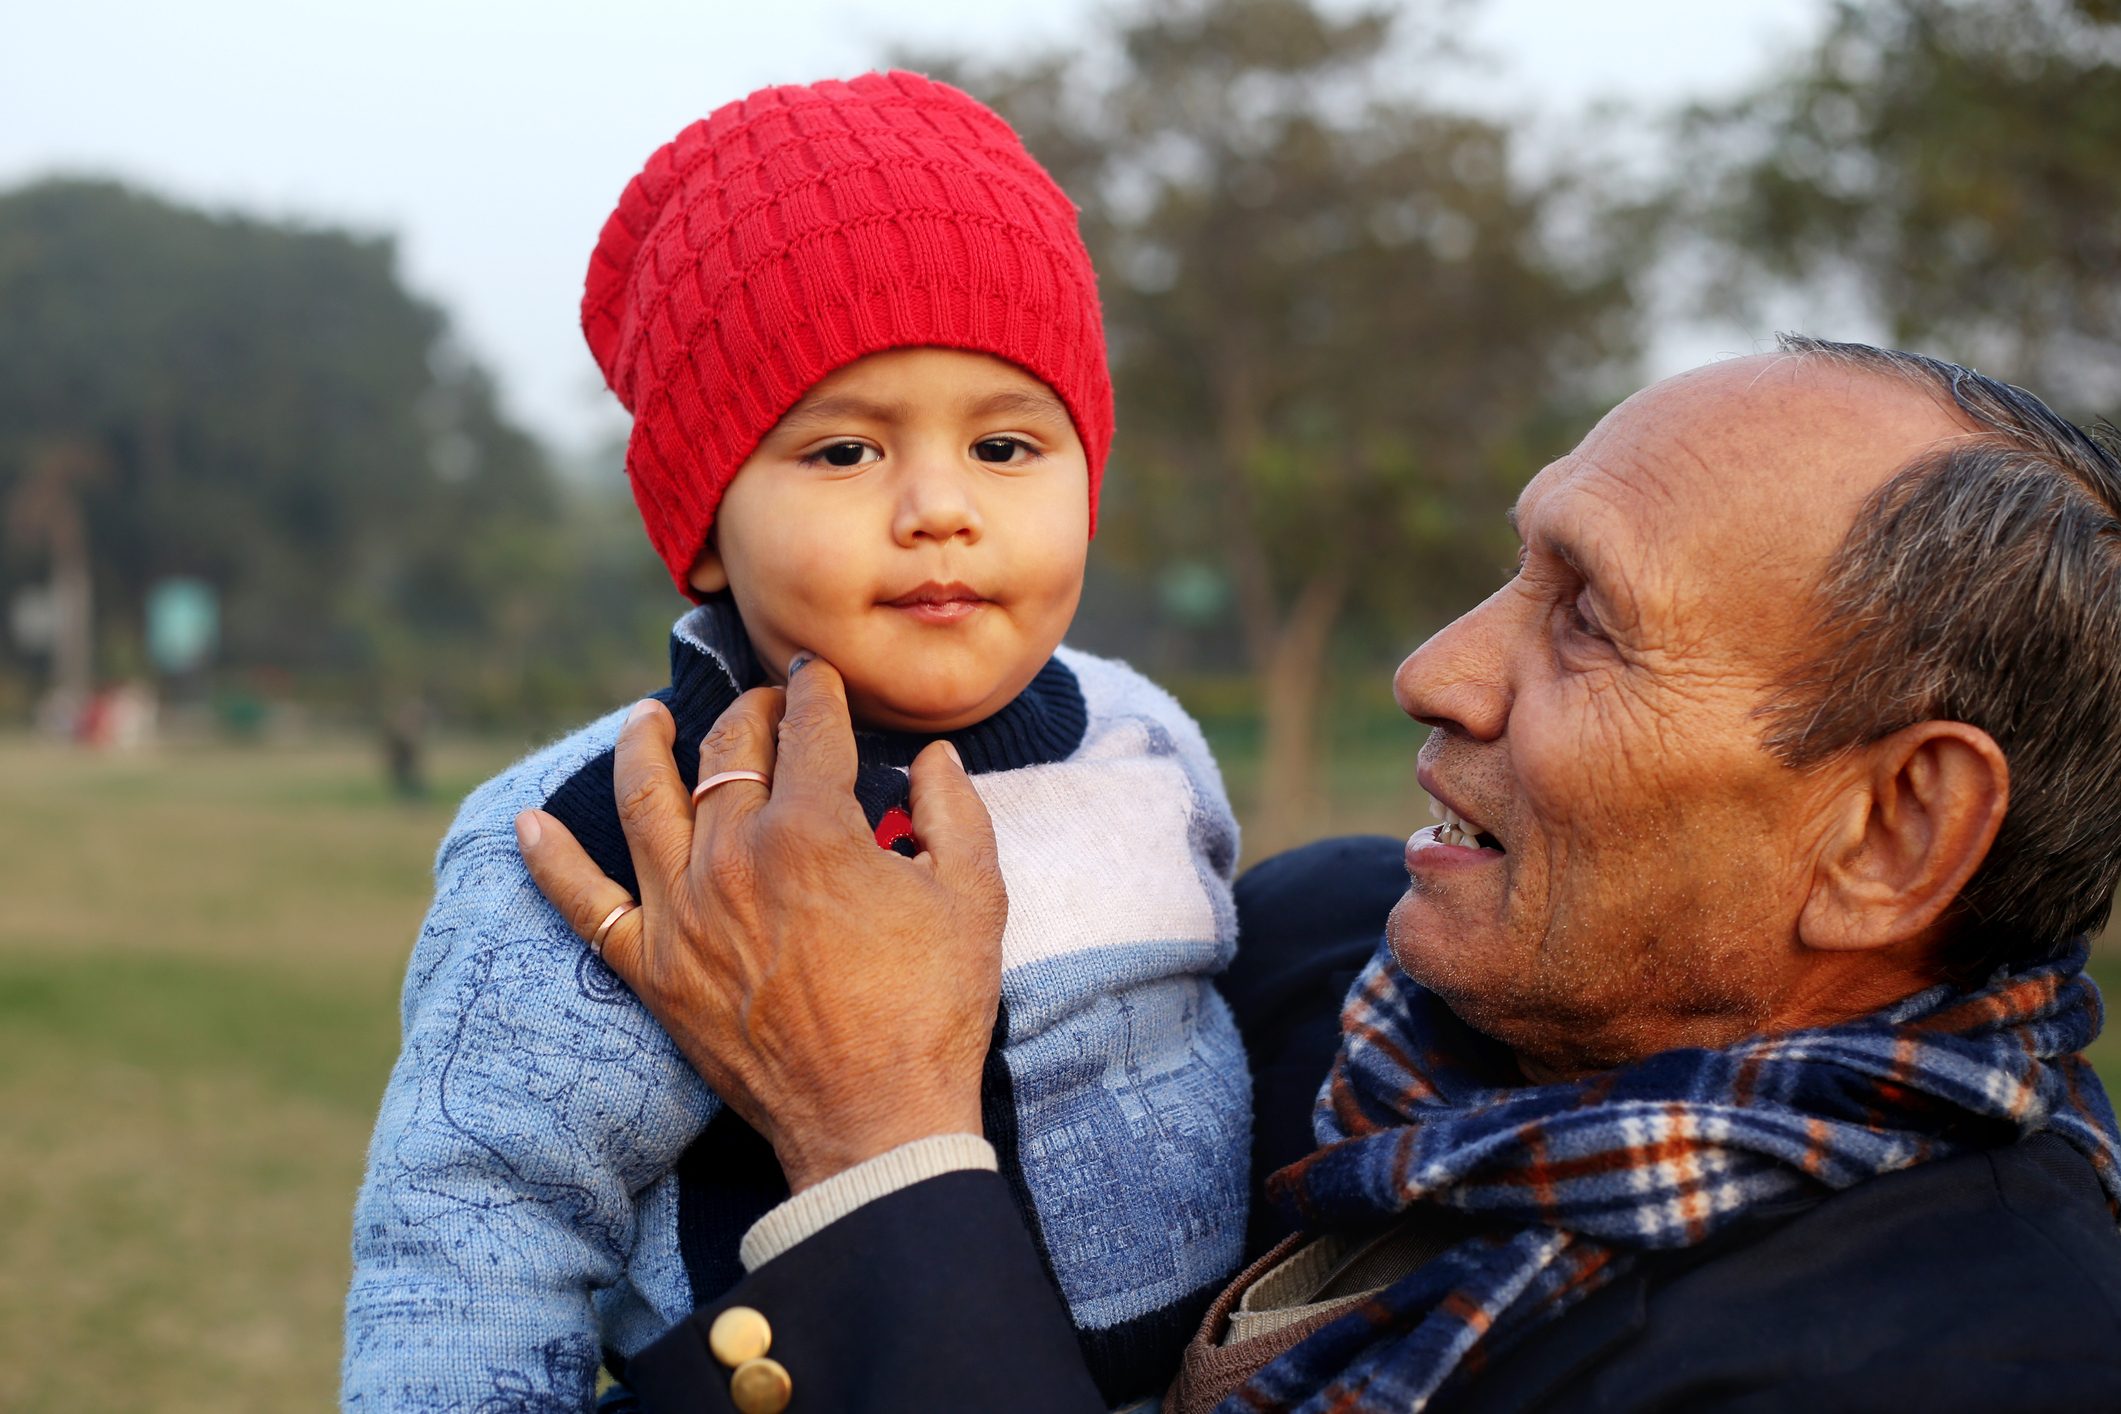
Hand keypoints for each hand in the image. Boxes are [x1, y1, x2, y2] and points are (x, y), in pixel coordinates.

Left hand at [515, 658, 1007, 1192]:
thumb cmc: (932, 1011)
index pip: (810, 730)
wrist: (875, 1122)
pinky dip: (551, 860)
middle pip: (729, 753)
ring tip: (648, 717)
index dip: (819, 693)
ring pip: (645, 800)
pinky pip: (582, 903)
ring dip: (644, 746)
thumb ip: (953, 811)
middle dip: (752, 713)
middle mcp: (734, 856)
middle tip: (767, 705)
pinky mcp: (651, 969)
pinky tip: (528, 823)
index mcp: (813, 829)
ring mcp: (682, 911)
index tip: (821, 678)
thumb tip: (933, 757)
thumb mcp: (974, 898)